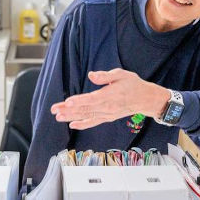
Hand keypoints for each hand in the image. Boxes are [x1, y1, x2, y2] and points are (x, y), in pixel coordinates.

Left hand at [50, 68, 169, 129]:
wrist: (144, 99)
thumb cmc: (133, 84)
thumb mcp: (121, 74)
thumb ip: (105, 75)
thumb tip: (91, 75)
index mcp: (110, 95)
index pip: (92, 99)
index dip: (79, 101)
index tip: (68, 102)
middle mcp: (107, 107)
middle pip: (85, 109)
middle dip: (68, 109)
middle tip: (54, 109)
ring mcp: (107, 114)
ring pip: (86, 116)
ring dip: (71, 117)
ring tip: (58, 116)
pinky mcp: (107, 117)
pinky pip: (93, 122)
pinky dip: (82, 124)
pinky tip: (72, 125)